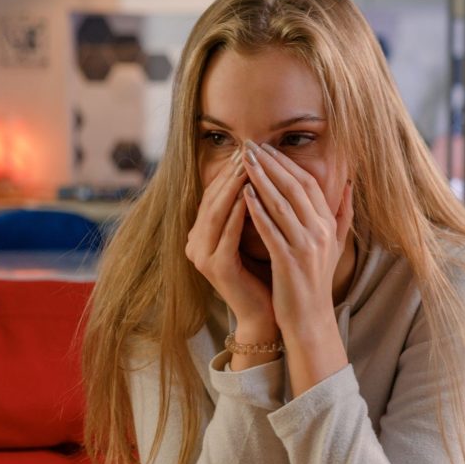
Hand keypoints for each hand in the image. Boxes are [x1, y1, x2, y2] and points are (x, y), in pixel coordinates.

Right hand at [185, 153, 273, 330]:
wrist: (268, 314)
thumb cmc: (267, 273)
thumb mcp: (258, 236)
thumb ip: (254, 209)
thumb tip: (264, 173)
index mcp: (203, 235)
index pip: (216, 195)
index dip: (230, 172)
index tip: (250, 150)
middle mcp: (196, 243)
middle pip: (213, 200)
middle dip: (231, 174)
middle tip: (248, 150)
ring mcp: (202, 256)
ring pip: (217, 213)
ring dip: (233, 188)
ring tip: (249, 166)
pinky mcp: (216, 268)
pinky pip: (227, 235)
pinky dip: (239, 214)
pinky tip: (252, 197)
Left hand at [240, 140, 352, 342]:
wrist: (310, 318)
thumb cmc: (316, 281)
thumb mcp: (335, 245)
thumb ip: (343, 213)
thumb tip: (350, 183)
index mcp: (329, 225)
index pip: (309, 184)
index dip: (288, 164)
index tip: (268, 149)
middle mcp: (320, 232)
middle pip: (295, 188)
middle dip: (272, 164)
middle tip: (251, 146)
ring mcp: (306, 246)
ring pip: (282, 204)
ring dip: (262, 180)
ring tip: (244, 162)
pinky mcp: (289, 261)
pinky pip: (272, 229)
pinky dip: (259, 210)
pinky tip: (245, 194)